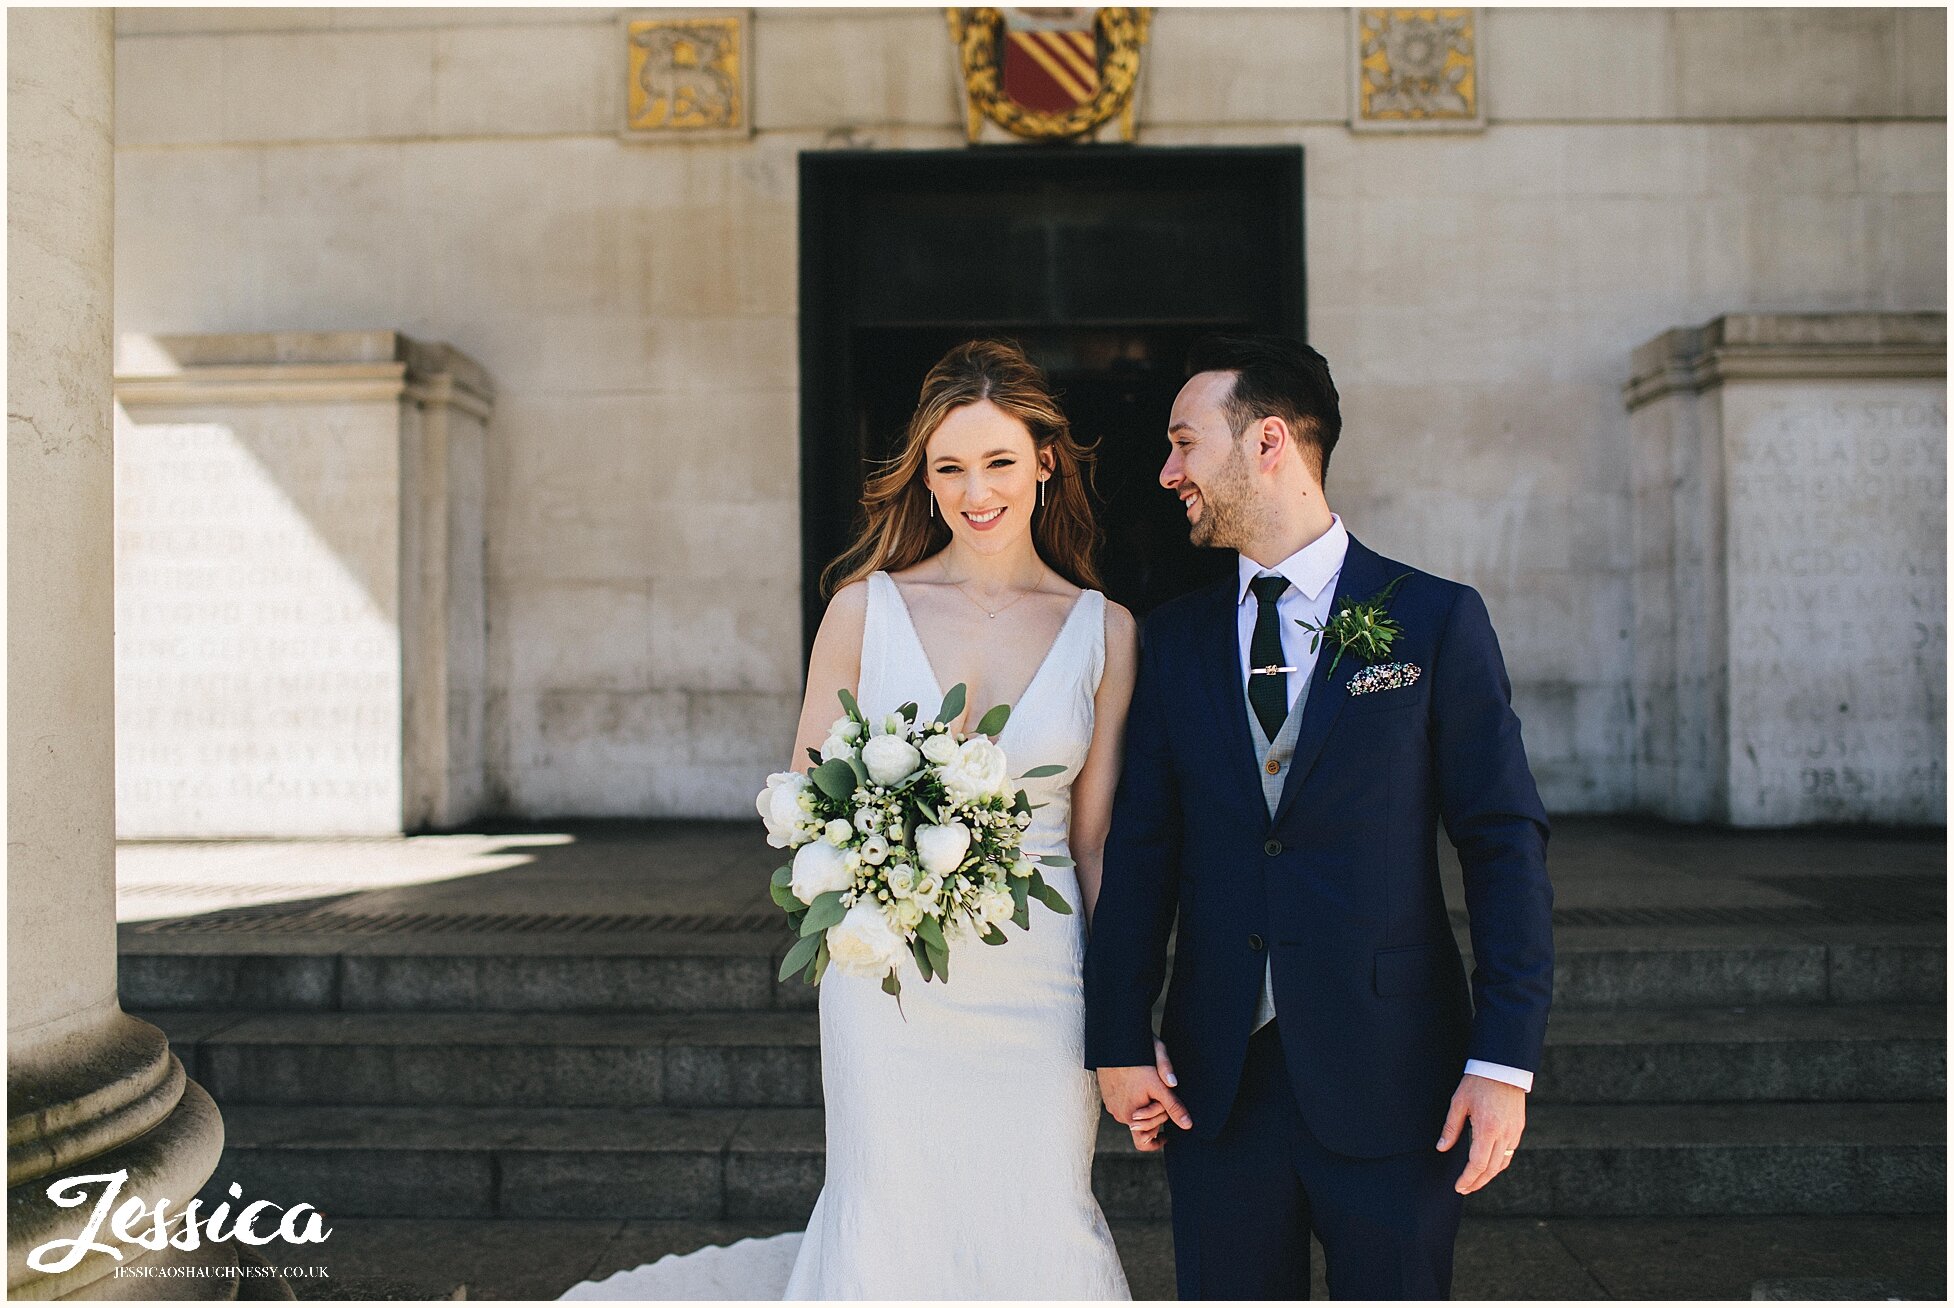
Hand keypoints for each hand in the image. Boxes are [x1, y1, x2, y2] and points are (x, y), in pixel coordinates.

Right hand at [1097, 1038, 1189, 1153]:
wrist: (1114, 1040)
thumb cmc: (1138, 1056)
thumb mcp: (1160, 1080)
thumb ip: (1173, 1103)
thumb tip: (1187, 1124)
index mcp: (1134, 1112)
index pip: (1148, 1139)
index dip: (1160, 1132)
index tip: (1167, 1136)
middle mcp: (1121, 1114)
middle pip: (1143, 1128)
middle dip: (1155, 1118)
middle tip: (1162, 1098)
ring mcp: (1113, 1107)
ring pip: (1134, 1118)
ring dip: (1145, 1111)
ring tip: (1151, 1091)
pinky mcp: (1108, 1099)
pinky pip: (1123, 1110)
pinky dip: (1133, 1104)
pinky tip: (1139, 1088)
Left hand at [1436, 1072, 1526, 1193]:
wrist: (1502, 1067)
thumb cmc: (1477, 1083)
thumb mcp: (1458, 1103)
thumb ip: (1450, 1129)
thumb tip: (1441, 1148)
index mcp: (1487, 1129)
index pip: (1477, 1164)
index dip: (1467, 1179)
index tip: (1459, 1187)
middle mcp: (1503, 1134)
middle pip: (1491, 1169)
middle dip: (1477, 1182)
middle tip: (1464, 1189)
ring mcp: (1514, 1132)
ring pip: (1502, 1163)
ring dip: (1488, 1175)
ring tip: (1475, 1181)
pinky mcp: (1518, 1128)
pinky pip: (1509, 1152)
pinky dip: (1499, 1163)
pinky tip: (1489, 1164)